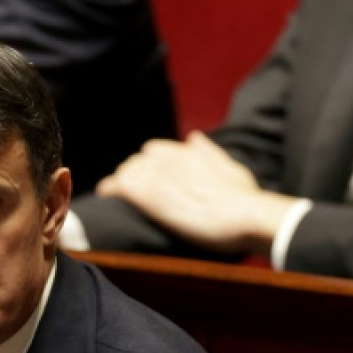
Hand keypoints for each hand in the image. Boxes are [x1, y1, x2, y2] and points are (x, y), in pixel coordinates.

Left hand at [95, 131, 295, 255]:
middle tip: (135, 195)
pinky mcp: (149, 194)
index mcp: (188, 151)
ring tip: (120, 199)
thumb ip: (209, 152)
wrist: (244, 215)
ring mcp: (158, 174)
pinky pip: (118, 185)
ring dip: (122, 184)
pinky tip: (107, 198)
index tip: (152, 180)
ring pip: (126, 171)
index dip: (151, 167)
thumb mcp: (231, 168)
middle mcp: (170, 157)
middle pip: (138, 161)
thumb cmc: (245, 198)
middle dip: (136, 175)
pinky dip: (111, 190)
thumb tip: (193, 136)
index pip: (154, 151)